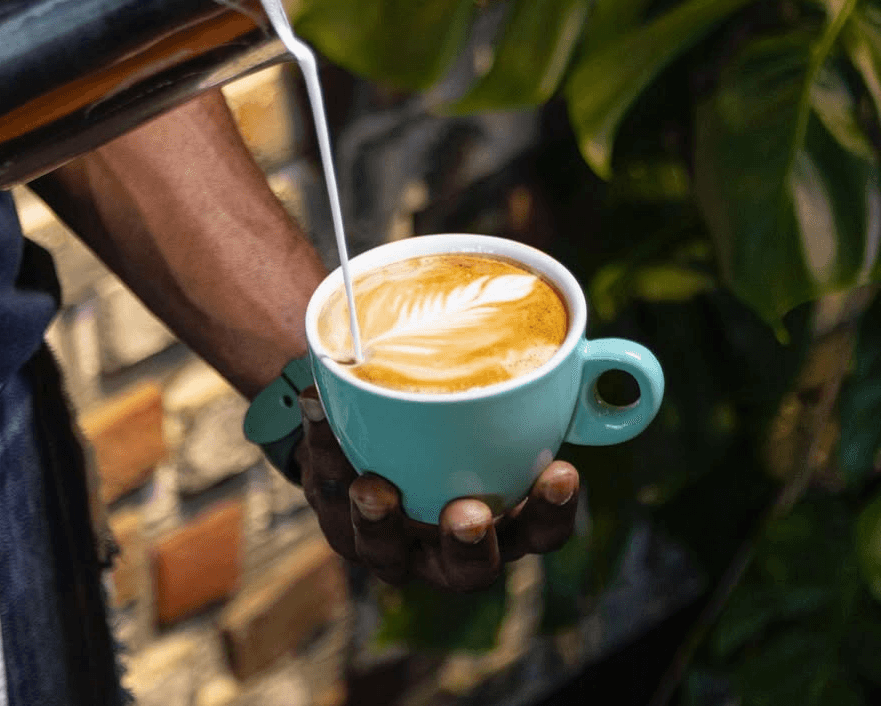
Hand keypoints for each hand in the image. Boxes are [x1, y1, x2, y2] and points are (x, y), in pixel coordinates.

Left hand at [296, 388, 579, 591]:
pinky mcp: (338, 516)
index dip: (551, 511)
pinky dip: (323, 444)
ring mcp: (389, 540)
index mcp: (503, 519)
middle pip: (466, 569)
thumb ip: (544, 392)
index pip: (539, 532)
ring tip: (374, 483)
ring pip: (383, 547)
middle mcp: (446, 545)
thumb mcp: (499, 407)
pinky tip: (318, 404)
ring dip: (380, 517)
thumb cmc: (453, 420)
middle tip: (469, 513)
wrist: (375, 422)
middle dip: (469, 544)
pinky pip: (327, 487)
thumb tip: (610, 360)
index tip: (560, 471)